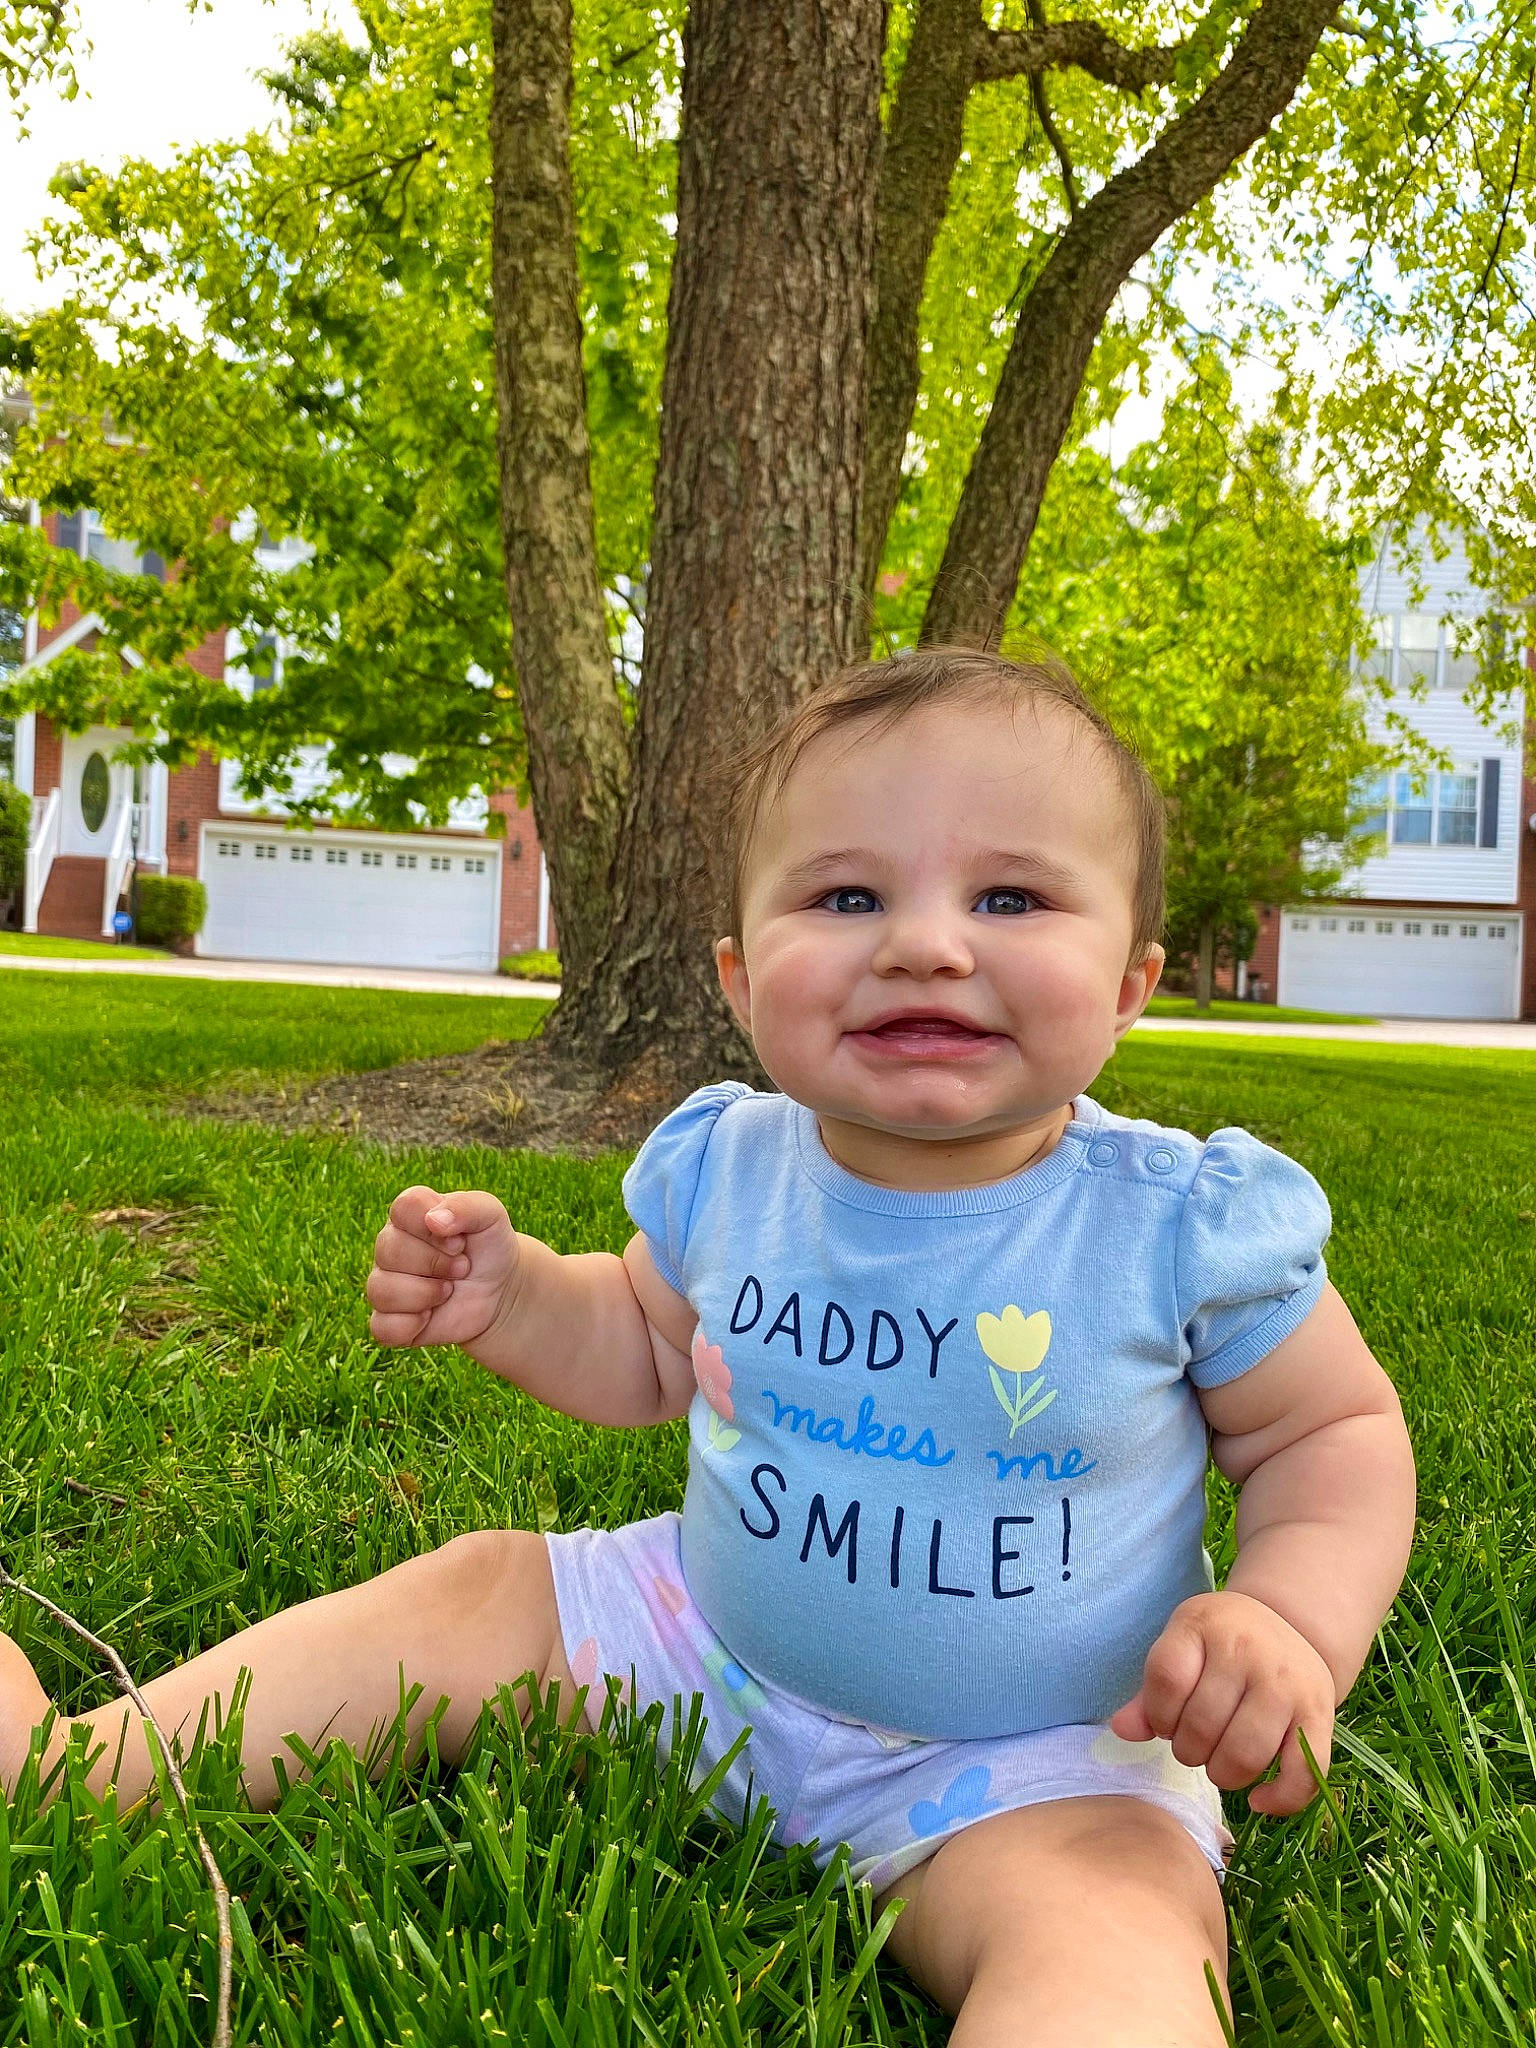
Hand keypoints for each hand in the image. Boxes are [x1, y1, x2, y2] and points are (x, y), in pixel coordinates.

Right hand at [367, 1186, 521, 1351]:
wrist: (500, 1291)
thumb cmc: (489, 1246)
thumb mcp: (490, 1216)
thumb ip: (465, 1206)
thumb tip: (433, 1220)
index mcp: (408, 1215)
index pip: (403, 1208)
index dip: (435, 1226)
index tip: (460, 1240)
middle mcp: (389, 1247)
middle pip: (389, 1249)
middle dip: (436, 1263)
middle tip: (462, 1267)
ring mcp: (385, 1284)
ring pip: (381, 1290)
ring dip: (426, 1294)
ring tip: (449, 1290)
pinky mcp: (388, 1321)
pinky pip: (382, 1327)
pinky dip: (412, 1325)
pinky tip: (431, 1316)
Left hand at [1109, 1590, 1335, 1814]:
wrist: (1289, 1623)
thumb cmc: (1220, 1643)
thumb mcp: (1181, 1646)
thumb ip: (1151, 1691)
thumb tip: (1122, 1731)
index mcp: (1204, 1624)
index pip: (1167, 1681)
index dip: (1157, 1716)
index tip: (1164, 1722)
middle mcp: (1249, 1649)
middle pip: (1202, 1726)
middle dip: (1188, 1750)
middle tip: (1194, 1743)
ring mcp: (1287, 1683)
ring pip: (1244, 1755)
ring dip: (1222, 1774)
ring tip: (1218, 1761)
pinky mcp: (1320, 1715)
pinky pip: (1302, 1774)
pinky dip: (1278, 1800)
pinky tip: (1257, 1800)